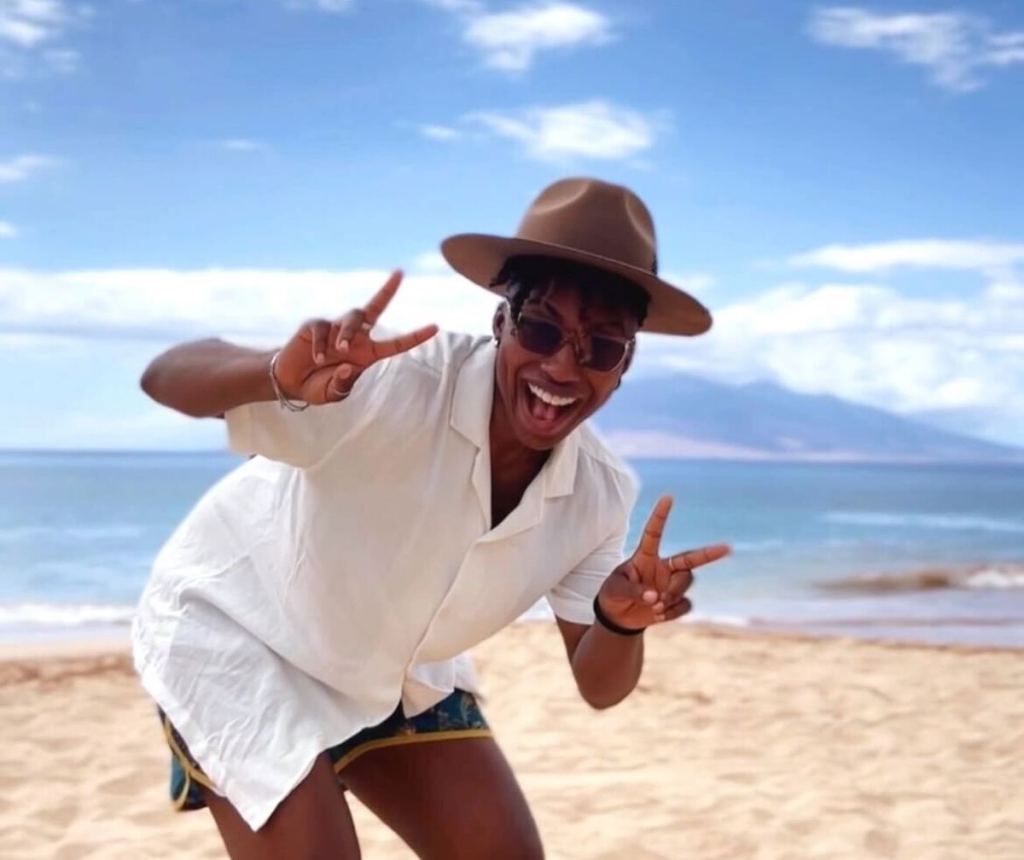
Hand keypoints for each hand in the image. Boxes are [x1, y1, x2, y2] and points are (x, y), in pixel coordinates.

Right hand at [273, 270, 437, 404]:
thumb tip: (348, 366)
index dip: (415, 336)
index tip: (435, 327)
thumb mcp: (333, 393)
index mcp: (368, 354)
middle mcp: (355, 337)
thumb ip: (343, 385)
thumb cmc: (317, 386)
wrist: (291, 382)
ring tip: (341, 350)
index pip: (396, 344)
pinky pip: (323, 328)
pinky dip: (322, 344)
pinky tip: (318, 358)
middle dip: (387, 290)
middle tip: (400, 273)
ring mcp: (335, 329)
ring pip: (352, 316)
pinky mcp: (315, 326)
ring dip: (349, 331)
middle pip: (374, 309)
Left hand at [597, 495, 729, 630]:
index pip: (654, 533)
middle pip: (689, 560)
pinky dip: (673, 612)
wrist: (617, 619)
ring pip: (687, 582)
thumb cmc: (613, 596)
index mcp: (645, 557)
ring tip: (655, 606)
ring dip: (673, 594)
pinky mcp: (674, 603)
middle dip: (709, 553)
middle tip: (727, 549)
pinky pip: (685, 605)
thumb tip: (655, 597)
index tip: (668, 497)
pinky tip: (657, 616)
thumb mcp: (615, 590)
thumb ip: (633, 591)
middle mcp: (662, 568)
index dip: (660, 515)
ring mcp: (670, 585)